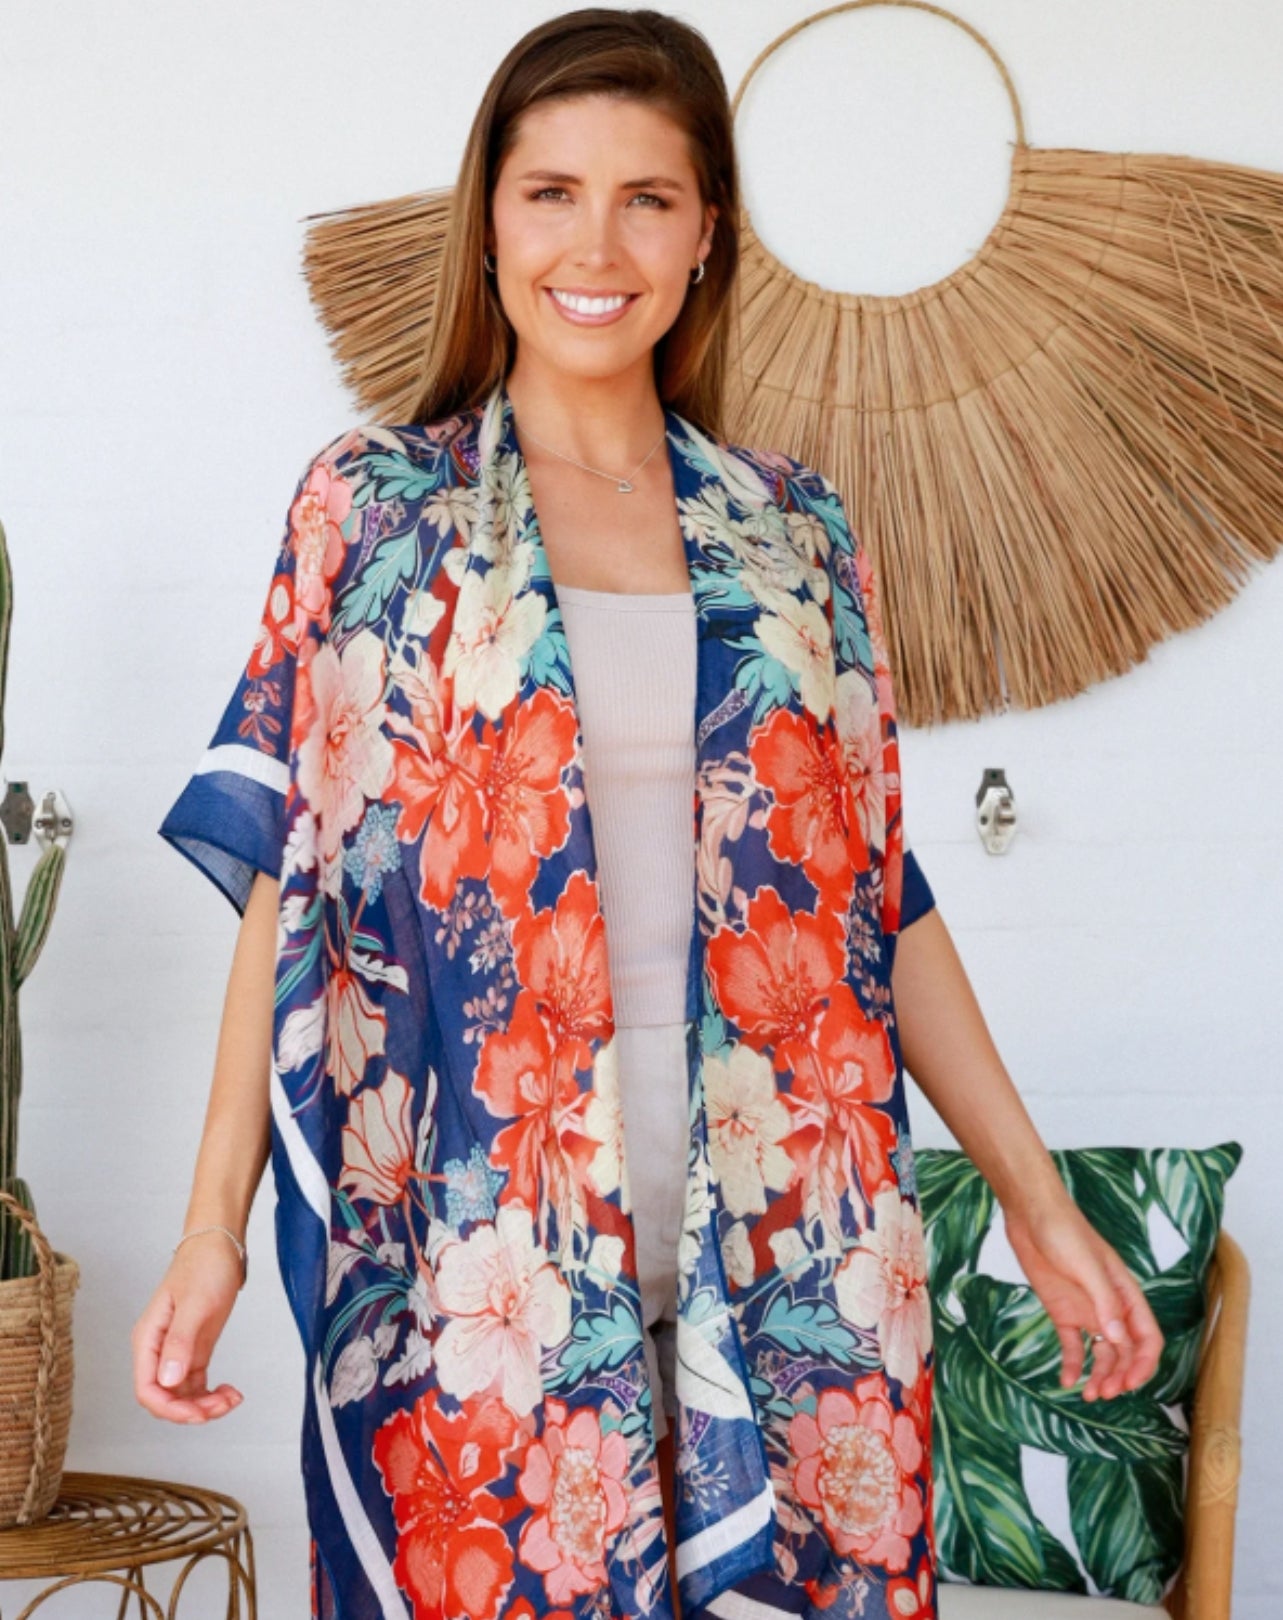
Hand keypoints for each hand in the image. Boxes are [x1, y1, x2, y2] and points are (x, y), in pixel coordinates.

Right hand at [131, 1235, 244, 1423]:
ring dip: (204, 1406)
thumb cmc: (204, 1265)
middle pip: (164, 1398)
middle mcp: (158, 1350)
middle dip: (191, 1410)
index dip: (169, 1409)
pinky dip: (211, 1395)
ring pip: (181, 1395)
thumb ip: (180, 1342)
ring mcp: (176, 1351)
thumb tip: (167, 1380)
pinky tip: (230, 1392)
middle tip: (223, 1404)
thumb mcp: (196, 1303)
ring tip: (232, 1398)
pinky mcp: (194, 1349)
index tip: (198, 1413)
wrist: (220, 1245)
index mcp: (148, 1339)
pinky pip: (196, 1385)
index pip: (146, 1389)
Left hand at [1003, 1193, 1163, 1401]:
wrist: (1029, 1214)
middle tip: (1105, 1394)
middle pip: (1126, 1352)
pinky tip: (1067, 1380)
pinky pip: (1073, 1345)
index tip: (1131, 1384)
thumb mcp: (1087, 1265)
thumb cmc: (1064, 1231)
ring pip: (1102, 1353)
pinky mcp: (1062, 1312)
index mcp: (1125, 1295)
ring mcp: (1086, 1311)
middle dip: (1121, 1376)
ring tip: (1090, 1395)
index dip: (1144, 1363)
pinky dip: (1072, 1365)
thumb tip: (1118, 1339)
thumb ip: (1103, 1301)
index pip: (1147, 1337)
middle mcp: (1109, 1307)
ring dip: (1100, 1375)